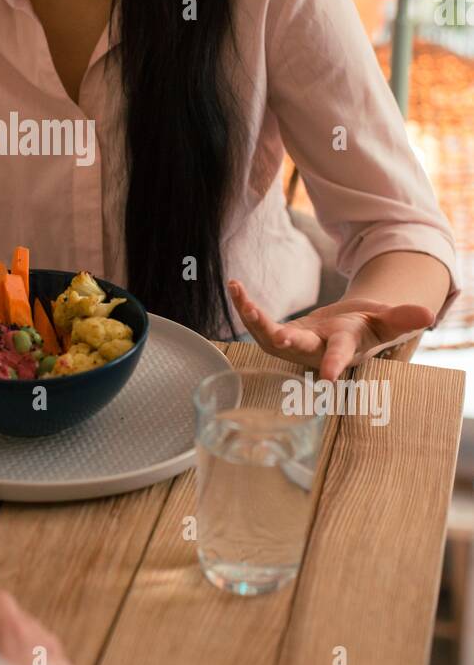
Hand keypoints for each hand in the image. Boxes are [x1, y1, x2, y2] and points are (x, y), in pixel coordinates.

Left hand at [227, 279, 434, 381]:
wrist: (346, 332)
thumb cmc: (368, 327)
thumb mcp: (387, 320)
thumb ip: (403, 318)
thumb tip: (429, 315)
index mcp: (343, 345)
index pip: (339, 355)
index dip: (333, 364)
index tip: (326, 377)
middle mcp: (315, 350)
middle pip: (298, 347)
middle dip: (285, 340)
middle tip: (278, 335)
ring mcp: (294, 345)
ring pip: (269, 336)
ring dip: (252, 317)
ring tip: (240, 294)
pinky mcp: (279, 336)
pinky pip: (257, 324)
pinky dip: (245, 307)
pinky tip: (235, 287)